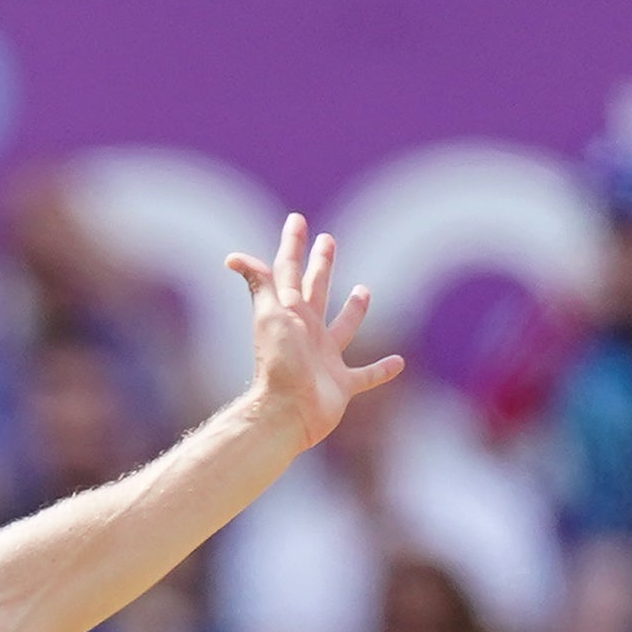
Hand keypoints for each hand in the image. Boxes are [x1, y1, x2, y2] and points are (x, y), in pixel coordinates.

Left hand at [225, 212, 402, 450]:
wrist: (285, 412)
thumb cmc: (278, 362)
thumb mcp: (270, 315)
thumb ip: (261, 284)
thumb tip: (233, 257)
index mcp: (291, 312)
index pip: (289, 270)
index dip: (292, 244)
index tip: (296, 220)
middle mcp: (308, 331)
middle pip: (316, 290)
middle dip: (321, 265)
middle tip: (327, 241)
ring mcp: (325, 358)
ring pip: (343, 328)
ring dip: (353, 310)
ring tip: (364, 290)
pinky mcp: (341, 385)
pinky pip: (365, 375)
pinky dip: (380, 370)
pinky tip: (397, 363)